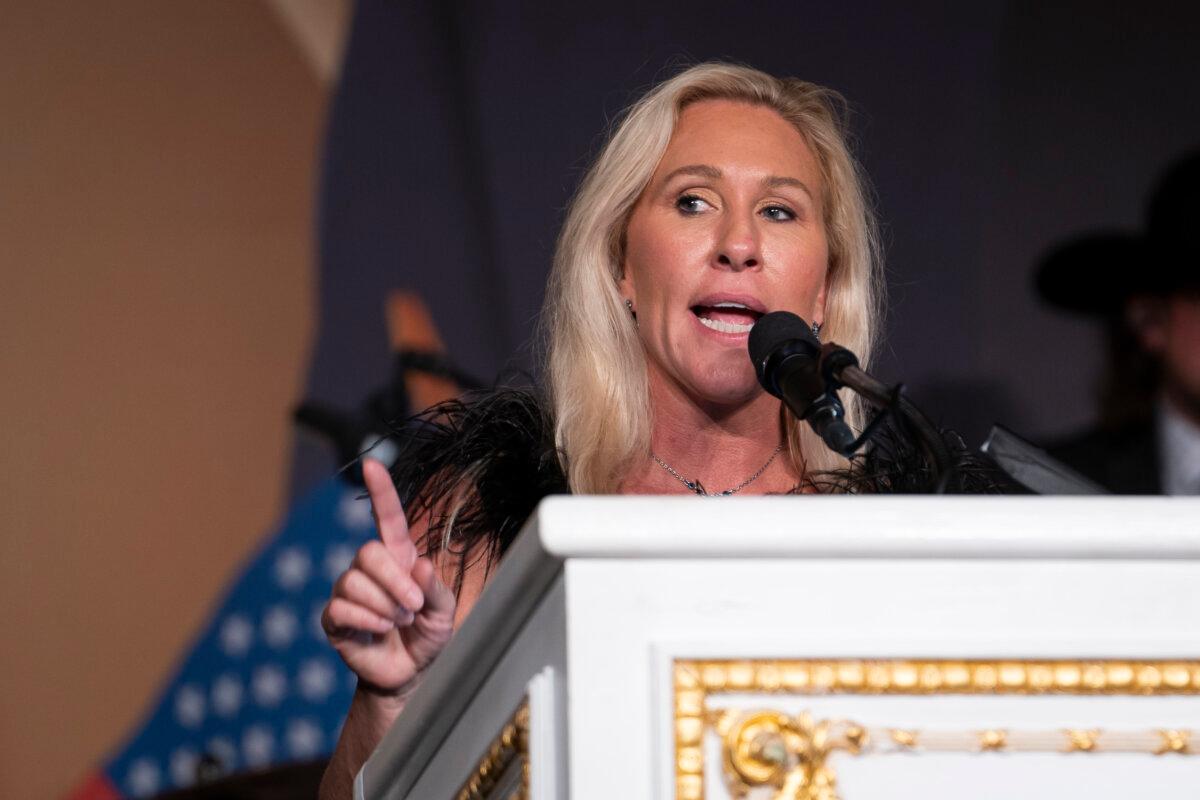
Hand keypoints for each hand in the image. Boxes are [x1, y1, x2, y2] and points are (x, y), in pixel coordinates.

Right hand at [322, 459, 455, 698]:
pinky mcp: (335, 618)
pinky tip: (378, 631)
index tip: (373, 464)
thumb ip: (436, 588)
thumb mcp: (444, 612)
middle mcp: (370, 569)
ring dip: (384, 607)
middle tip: (412, 607)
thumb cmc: (428, 637)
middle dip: (395, 582)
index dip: (381, 491)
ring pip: (354, 582)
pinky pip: (341, 608)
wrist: (410, 676)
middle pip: (368, 552)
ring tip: (397, 623)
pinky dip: (367, 621)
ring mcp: (349, 592)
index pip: (388, 517)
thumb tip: (420, 566)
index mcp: (400, 558)